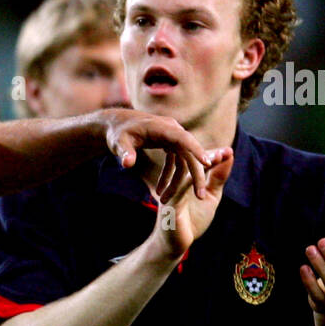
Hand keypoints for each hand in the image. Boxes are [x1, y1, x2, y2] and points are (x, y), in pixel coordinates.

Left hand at [101, 110, 216, 198]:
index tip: (207, 163)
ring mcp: (172, 137)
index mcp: (162, 127)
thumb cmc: (117, 132)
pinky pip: (176, 161)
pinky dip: (170, 176)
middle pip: (190, 153)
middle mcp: (172, 131)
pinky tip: (161, 191)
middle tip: (200, 196)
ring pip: (184, 161)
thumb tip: (127, 164)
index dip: (196, 150)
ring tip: (166, 201)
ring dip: (178, 181)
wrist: (116, 124)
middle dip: (196, 175)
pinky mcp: (170, 143)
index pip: (183, 139)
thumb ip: (124, 152)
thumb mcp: (118, 142)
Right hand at [149, 149, 234, 258]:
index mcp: (182, 178)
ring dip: (202, 165)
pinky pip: (179, 189)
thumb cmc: (192, 219)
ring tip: (217, 159)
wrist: (176, 244)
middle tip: (224, 152)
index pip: (195, 161)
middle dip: (207, 156)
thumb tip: (228, 156)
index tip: (227, 151)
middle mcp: (173, 181)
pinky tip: (204, 175)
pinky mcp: (169, 204)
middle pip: (188, 162)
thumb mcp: (210, 196)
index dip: (211, 155)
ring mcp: (169, 191)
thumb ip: (217, 178)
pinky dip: (192, 180)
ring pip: (184, 172)